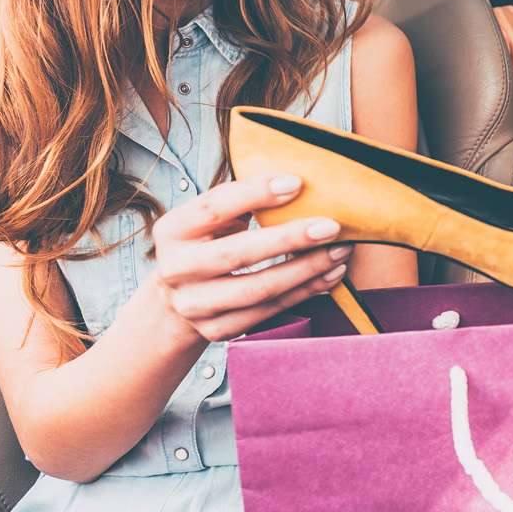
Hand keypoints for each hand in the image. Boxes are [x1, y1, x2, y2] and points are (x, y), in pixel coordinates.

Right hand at [146, 176, 351, 342]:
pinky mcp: (217, 330)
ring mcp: (195, 305)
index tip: (297, 183)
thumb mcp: (211, 220)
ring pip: (259, 288)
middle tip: (331, 226)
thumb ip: (241, 201)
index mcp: (172, 230)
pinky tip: (330, 275)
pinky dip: (305, 292)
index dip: (255, 194)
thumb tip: (296, 181)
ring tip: (340, 251)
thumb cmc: (208, 244)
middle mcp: (176, 269)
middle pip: (238, 254)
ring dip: (306, 269)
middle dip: (289, 239)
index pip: (214, 208)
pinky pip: (269, 310)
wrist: (178, 301)